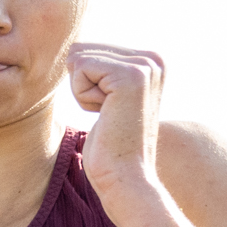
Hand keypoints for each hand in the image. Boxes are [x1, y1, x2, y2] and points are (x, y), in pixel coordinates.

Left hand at [67, 42, 163, 200]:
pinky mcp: (131, 75)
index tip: (112, 111)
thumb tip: (73, 48)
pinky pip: (80, 68)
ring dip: (84, 92)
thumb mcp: (108, 97)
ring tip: (109, 116)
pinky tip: (107, 116)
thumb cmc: (111, 146)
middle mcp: (153, 59)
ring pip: (80, 58)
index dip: (88, 84)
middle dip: (84, 86)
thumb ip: (100, 69)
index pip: (90, 49)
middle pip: (83, 50)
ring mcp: (145, 66)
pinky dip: (83, 97)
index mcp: (151, 61)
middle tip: (109, 115)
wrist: (126, 178)